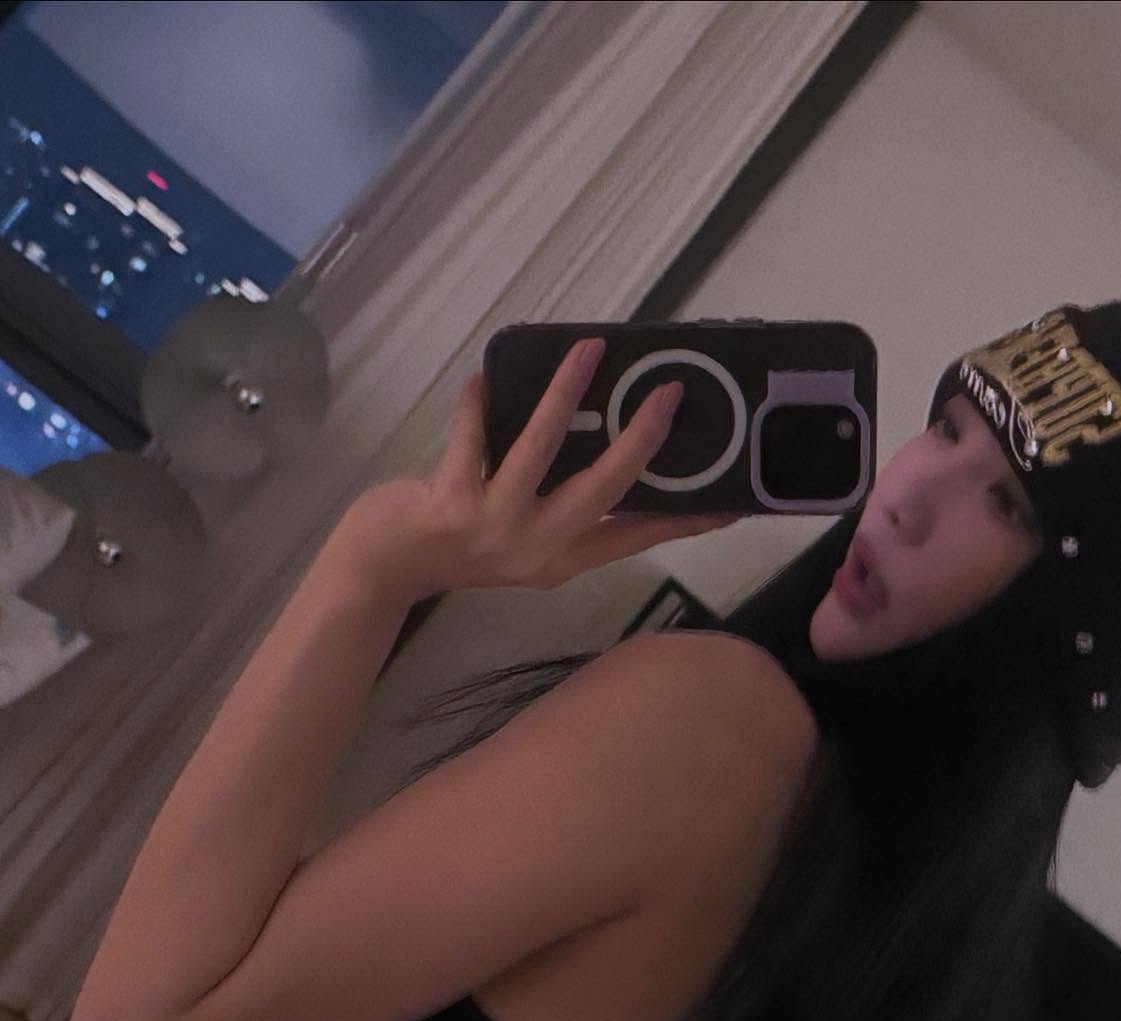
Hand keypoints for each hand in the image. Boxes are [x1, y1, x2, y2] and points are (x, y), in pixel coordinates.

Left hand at [325, 339, 742, 601]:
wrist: (385, 569)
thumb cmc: (456, 543)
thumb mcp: (523, 536)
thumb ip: (562, 503)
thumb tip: (606, 437)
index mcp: (564, 558)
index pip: (638, 536)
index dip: (687, 519)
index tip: (734, 500)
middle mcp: (539, 549)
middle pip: (604, 490)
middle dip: (640, 438)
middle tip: (670, 393)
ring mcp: (496, 527)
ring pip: (541, 453)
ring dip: (564, 396)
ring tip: (588, 350)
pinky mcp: (452, 505)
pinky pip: (471, 438)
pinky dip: (476, 402)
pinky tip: (484, 373)